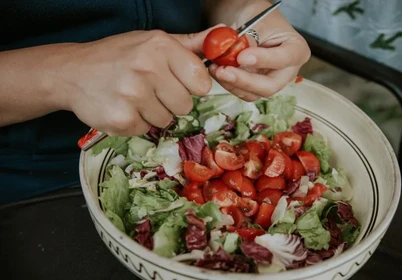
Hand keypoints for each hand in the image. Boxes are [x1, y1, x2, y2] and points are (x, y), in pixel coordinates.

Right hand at [54, 28, 214, 135]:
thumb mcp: (152, 42)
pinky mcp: (121, 119)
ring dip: (153, 113)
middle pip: (186, 106)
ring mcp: (133, 95)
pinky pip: (145, 130)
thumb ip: (189, 44)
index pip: (202, 82)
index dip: (191, 86)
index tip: (178, 83)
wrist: (72, 73)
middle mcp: (148, 68)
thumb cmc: (119, 56)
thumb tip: (222, 37)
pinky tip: (122, 107)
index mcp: (161, 46)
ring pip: (166, 120)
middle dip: (171, 101)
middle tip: (149, 89)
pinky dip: (136, 123)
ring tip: (133, 97)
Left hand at [208, 2, 310, 101]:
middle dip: (244, 81)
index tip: (242, 57)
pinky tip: (217, 71)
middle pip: (269, 86)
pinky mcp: (255, 86)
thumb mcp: (257, 22)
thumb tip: (238, 55)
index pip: (284, 59)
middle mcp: (287, 71)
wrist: (251, 23)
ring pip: (253, 93)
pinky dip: (227, 83)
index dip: (263, 60)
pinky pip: (242, 91)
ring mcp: (270, 81)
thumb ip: (250, 39)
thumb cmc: (260, 19)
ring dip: (232, 83)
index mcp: (296, 50)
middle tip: (224, 71)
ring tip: (216, 68)